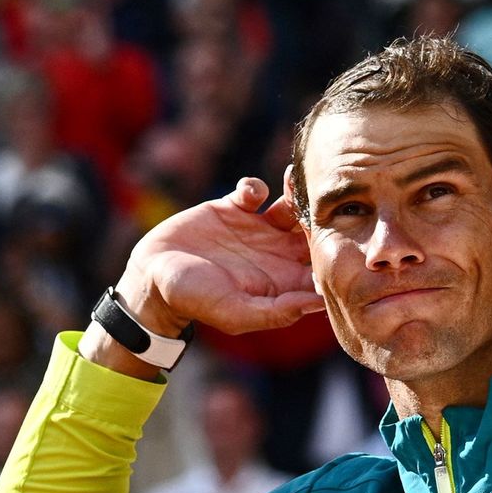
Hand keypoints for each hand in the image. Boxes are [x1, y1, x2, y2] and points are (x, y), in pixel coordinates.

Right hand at [115, 175, 322, 336]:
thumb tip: (320, 304)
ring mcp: (255, 229)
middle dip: (320, 213)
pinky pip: (255, 190)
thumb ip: (278, 312)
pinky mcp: (232, 208)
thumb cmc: (194, 301)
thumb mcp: (235, 312)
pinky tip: (248, 195)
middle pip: (313, 230)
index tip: (338, 236)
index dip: (334, 250)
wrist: (153, 276)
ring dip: (295, 191)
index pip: (323, 266)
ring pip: (290, 205)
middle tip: (320, 200)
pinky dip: (257, 186)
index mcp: (284, 281)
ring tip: (292, 180)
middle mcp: (276, 254)